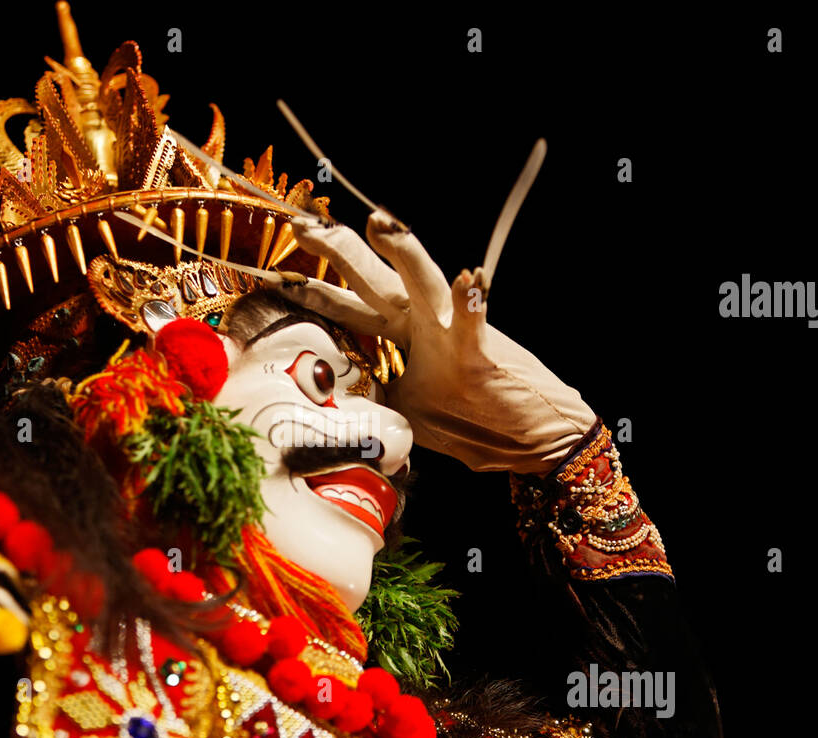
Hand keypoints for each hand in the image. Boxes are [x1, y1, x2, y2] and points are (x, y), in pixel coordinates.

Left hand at [272, 210, 596, 472]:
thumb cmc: (478, 418)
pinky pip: (473, 328)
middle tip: (302, 225)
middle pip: (372, 280)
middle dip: (337, 251)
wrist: (541, 435)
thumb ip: (381, 387)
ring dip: (402, 254)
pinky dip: (471, 305)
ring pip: (421, 286)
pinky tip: (470, 279)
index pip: (349, 305)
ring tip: (380, 223)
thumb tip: (340, 393)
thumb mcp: (413, 404)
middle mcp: (421, 329)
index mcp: (401, 338)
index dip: (314, 289)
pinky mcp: (479, 360)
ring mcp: (449, 340)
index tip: (276, 274)